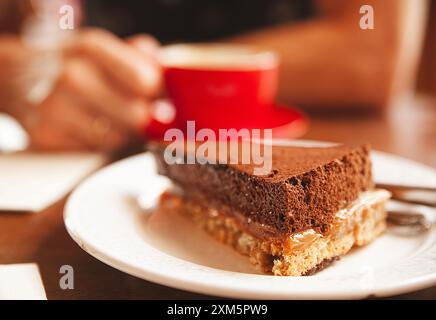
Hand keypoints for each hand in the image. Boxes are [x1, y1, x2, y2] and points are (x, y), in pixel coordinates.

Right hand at [2, 28, 161, 151]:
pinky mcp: (45, 137)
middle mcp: (71, 76)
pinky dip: (98, 145)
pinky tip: (90, 130)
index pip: (146, 82)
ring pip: (116, 139)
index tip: (159, 100)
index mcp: (91, 48)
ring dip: (122, 134)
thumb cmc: (78, 67)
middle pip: (136, 116)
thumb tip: (173, 78)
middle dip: (144, 120)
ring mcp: (54, 108)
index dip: (159, 95)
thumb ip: (144, 59)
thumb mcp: (107, 51)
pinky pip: (93, 152)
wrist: (23, 79)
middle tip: (143, 117)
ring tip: (112, 121)